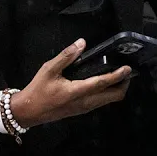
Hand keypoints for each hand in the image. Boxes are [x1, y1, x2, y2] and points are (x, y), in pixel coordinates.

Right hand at [9, 39, 130, 127]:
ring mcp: (85, 108)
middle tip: (126, 71)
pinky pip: (101, 102)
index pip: (103, 83)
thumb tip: (81, 43)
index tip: (128, 68)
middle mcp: (85, 102)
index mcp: (77, 91)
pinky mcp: (82, 110)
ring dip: (116, 89)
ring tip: (118, 75)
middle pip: (114, 97)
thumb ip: (66, 56)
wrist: (29, 112)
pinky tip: (104, 83)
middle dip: (123, 84)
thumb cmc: (38, 90)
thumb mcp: (48, 69)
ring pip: (109, 101)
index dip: (117, 75)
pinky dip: (108, 93)